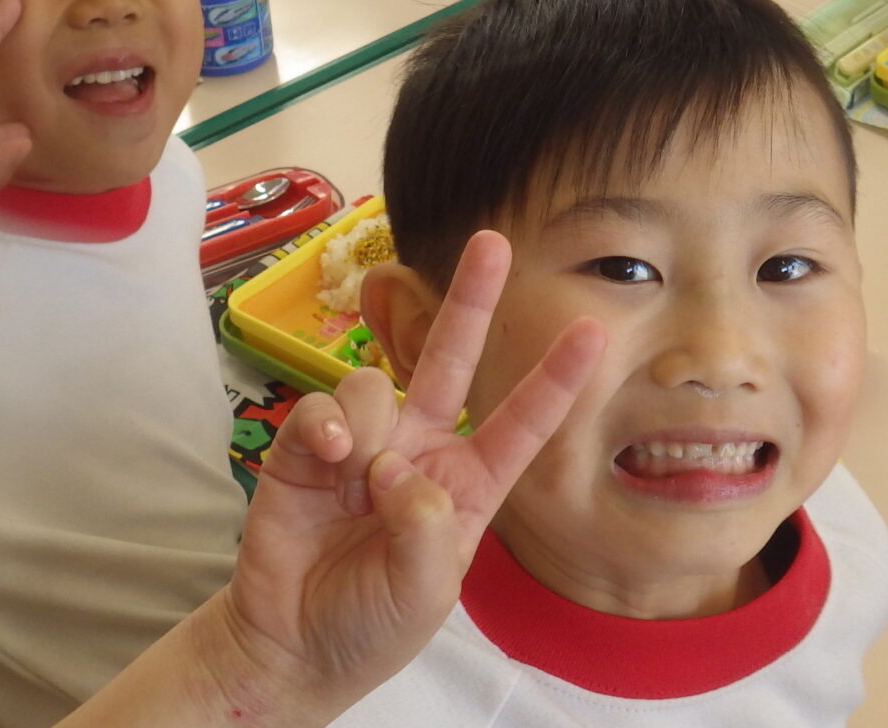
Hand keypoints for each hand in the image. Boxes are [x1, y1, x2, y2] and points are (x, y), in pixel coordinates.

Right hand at [210, 232, 604, 716]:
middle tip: (494, 242)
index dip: (555, 380)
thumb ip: (425, 528)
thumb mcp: (424, 592)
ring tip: (352, 483)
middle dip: (472, 298)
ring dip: (368, 427)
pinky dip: (323, 428)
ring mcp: (364, 443)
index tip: (593, 332)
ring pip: (374, 383)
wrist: (293, 646)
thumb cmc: (374, 622)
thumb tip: (396, 464)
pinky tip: (325, 461)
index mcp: (468, 484)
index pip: (520, 423)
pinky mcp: (307, 447)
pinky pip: (321, 407)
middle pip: (452, 358)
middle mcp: (420, 448)